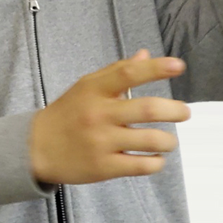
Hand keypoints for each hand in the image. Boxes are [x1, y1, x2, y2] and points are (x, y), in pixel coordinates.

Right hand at [29, 48, 191, 184]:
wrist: (36, 147)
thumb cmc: (68, 112)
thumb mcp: (87, 86)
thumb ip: (117, 71)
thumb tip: (146, 55)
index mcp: (95, 89)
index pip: (129, 73)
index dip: (156, 68)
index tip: (178, 65)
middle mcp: (99, 114)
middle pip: (146, 109)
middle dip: (174, 110)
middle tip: (185, 112)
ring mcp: (101, 142)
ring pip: (148, 140)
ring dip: (168, 140)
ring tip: (170, 140)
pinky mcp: (103, 167)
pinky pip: (140, 166)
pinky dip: (156, 162)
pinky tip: (156, 158)